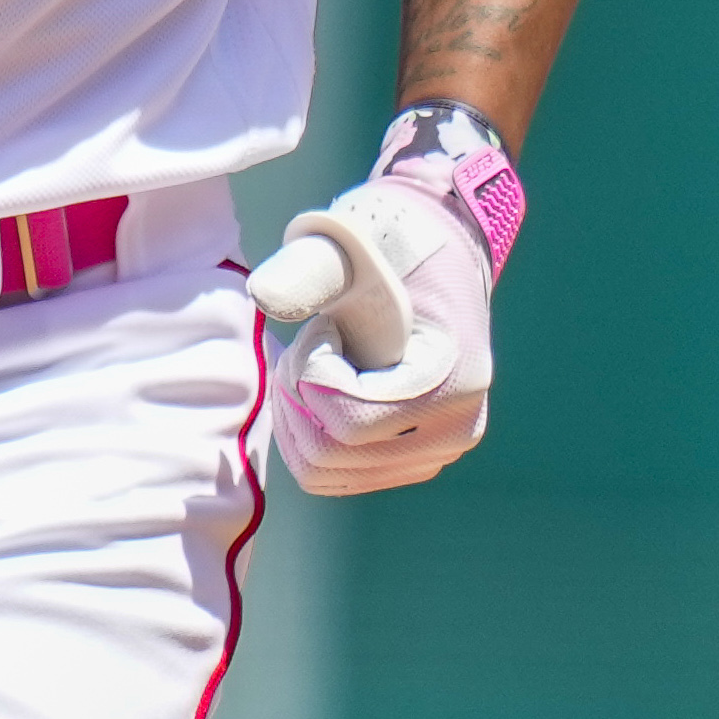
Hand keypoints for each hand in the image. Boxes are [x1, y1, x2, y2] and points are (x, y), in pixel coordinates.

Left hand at [246, 176, 493, 494]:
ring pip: (322, 472)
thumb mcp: (346, 246)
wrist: (434, 255)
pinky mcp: (411, 462)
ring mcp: (435, 454)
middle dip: (297, 396)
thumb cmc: (389, 245)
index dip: (311, 373)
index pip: (347, 423)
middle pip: (327, 455)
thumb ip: (307, 269)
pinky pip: (330, 474)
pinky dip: (308, 432)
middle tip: (312, 344)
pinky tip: (326, 386)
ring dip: (300, 415)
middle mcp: (455, 430)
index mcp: (455, 382)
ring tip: (322, 362)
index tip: (328, 324)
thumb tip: (263, 296)